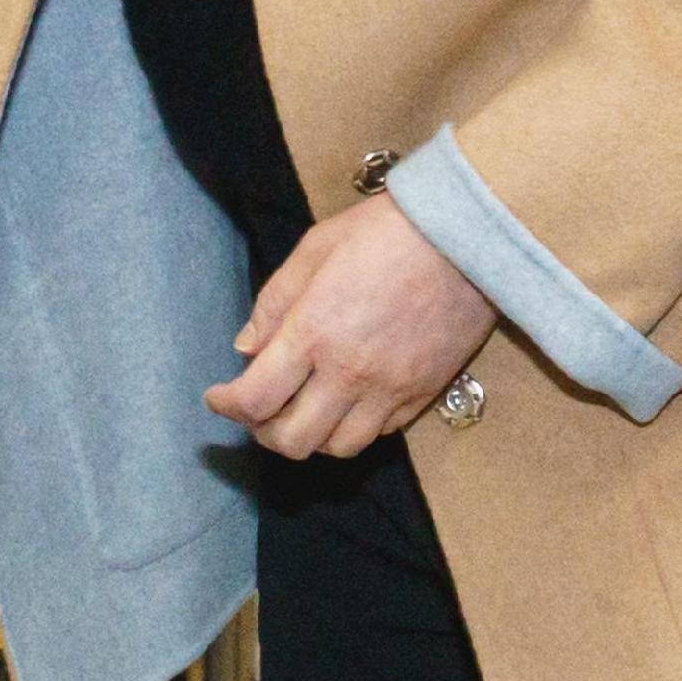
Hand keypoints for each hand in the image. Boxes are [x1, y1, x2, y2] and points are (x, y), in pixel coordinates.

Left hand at [203, 194, 498, 459]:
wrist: (464, 237)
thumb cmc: (383, 232)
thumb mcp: (313, 250)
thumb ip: (273, 303)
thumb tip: (246, 349)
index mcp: (313, 332)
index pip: (255, 397)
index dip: (227, 406)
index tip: (217, 398)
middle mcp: (349, 372)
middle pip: (293, 440)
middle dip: (263, 433)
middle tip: (257, 412)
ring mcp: (390, 390)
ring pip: (338, 448)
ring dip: (311, 437)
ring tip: (301, 411)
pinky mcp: (423, 395)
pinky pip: (380, 435)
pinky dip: (353, 428)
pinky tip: (345, 402)